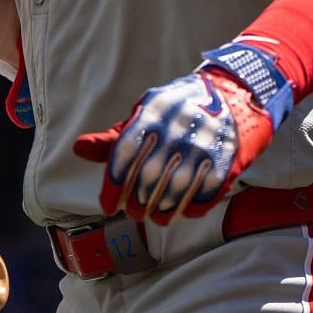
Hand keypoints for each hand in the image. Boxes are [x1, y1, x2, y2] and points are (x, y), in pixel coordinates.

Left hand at [73, 42, 293, 225]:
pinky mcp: (226, 158)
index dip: (113, 185)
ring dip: (162, 210)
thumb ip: (115, 137)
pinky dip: (192, 207)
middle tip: (132, 212)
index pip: (125, 154)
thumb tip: (79, 148)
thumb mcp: (146, 114)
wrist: (233, 95)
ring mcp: (203, 143)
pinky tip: (183, 211)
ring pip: (177, 189)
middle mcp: (177, 127)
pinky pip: (205, 193)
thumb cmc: (178, 111)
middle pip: (149, 176)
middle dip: (136, 202)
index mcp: (153, 112)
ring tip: (154, 217)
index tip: (107, 205)